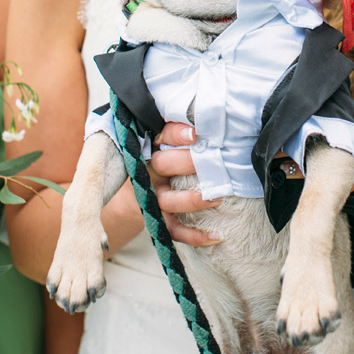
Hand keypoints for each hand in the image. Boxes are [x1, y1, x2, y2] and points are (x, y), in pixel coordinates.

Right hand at [149, 122, 221, 246]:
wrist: (135, 188)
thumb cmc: (163, 156)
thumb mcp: (166, 138)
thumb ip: (182, 129)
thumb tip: (213, 117)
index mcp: (151, 146)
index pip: (162, 135)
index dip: (177, 134)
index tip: (196, 134)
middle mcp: (149, 170)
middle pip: (163, 165)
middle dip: (188, 162)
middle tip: (213, 160)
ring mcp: (152, 196)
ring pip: (168, 201)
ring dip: (193, 200)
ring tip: (218, 198)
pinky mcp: (158, 217)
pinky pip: (174, 230)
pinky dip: (195, 236)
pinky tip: (217, 236)